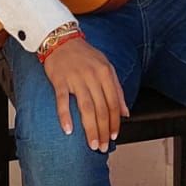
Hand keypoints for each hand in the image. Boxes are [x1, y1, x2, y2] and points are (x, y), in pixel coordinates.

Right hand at [43, 37, 128, 151]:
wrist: (61, 39)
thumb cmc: (84, 55)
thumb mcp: (106, 66)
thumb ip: (117, 89)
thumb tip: (126, 112)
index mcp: (105, 73)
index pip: (114, 103)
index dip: (115, 122)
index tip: (114, 136)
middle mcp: (92, 76)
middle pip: (101, 109)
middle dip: (104, 131)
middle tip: (103, 146)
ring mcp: (75, 78)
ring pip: (86, 108)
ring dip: (90, 129)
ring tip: (93, 144)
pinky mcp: (59, 80)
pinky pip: (62, 101)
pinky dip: (65, 116)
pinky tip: (68, 130)